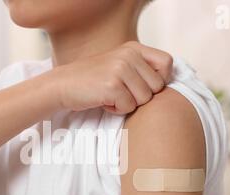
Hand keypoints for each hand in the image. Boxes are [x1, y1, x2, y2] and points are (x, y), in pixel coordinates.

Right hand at [54, 41, 172, 114]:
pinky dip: (116, 110)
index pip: (167, 63)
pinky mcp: (112, 85)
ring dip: (128, 104)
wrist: (62, 85)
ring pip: (144, 99)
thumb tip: (166, 84)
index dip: (160, 80)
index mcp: (134, 48)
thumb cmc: (92, 80)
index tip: (143, 86)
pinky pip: (128, 107)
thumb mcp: (119, 65)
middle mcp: (129, 55)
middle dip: (141, 96)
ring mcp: (121, 69)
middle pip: (157, 87)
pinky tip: (103, 101)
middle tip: (121, 92)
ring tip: (111, 96)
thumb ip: (141, 69)